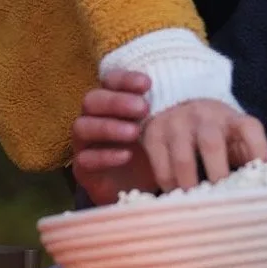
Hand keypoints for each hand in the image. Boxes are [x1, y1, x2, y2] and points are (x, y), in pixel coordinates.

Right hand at [72, 70, 152, 204]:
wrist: (142, 188)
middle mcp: (92, 118)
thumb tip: (184, 90)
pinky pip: (84, 158)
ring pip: (82, 126)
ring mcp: (84, 143)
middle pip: (92, 100)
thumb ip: (164, 111)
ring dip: (108, 127)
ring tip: (134, 132)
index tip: (148, 83)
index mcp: (111, 102)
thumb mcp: (160, 129)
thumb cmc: (152, 149)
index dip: (125, 79)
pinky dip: (105, 156)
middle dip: (116, 102)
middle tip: (142, 108)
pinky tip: (126, 155)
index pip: (109, 81)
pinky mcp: (83, 169)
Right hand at [140, 99, 266, 191]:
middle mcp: (204, 116)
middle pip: (211, 144)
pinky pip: (161, 165)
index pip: (250, 129)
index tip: (262, 173)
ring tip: (195, 205)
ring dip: (189, 185)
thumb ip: (248, 159)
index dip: (259, 150)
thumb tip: (262, 194)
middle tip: (221, 201)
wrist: (177, 107)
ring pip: (182, 158)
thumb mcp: (233, 138)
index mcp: (231, 118)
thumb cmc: (214, 133)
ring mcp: (177, 122)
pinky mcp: (154, 133)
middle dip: (217, 175)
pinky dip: (169, 185)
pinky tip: (176, 196)